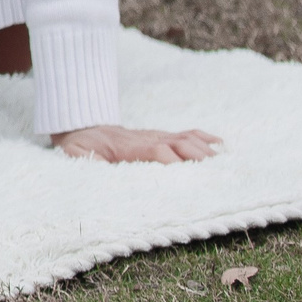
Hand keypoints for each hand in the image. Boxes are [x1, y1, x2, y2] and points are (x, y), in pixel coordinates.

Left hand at [54, 124, 223, 162]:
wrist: (81, 125)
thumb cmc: (79, 145)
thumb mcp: (75, 155)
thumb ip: (87, 161)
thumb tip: (99, 167)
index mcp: (128, 147)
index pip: (157, 150)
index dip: (173, 161)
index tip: (187, 175)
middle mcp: (147, 138)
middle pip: (178, 143)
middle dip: (198, 157)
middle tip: (218, 172)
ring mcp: (155, 135)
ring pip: (185, 138)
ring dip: (205, 150)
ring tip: (225, 163)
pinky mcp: (159, 136)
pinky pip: (185, 133)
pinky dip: (204, 138)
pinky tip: (220, 144)